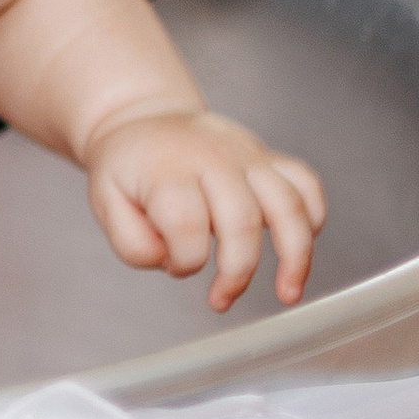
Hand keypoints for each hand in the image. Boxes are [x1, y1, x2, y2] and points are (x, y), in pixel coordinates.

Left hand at [85, 107, 325, 312]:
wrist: (144, 118)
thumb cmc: (128, 167)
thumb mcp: (106, 201)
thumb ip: (132, 242)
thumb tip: (171, 261)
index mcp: (167, 170)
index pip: (186, 224)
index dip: (184, 261)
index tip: (175, 267)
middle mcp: (213, 159)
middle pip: (241, 220)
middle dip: (237, 272)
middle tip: (220, 300)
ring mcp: (246, 155)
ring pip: (287, 203)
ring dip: (294, 255)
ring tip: (288, 294)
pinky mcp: (268, 157)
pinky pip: (306, 183)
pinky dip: (313, 216)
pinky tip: (300, 245)